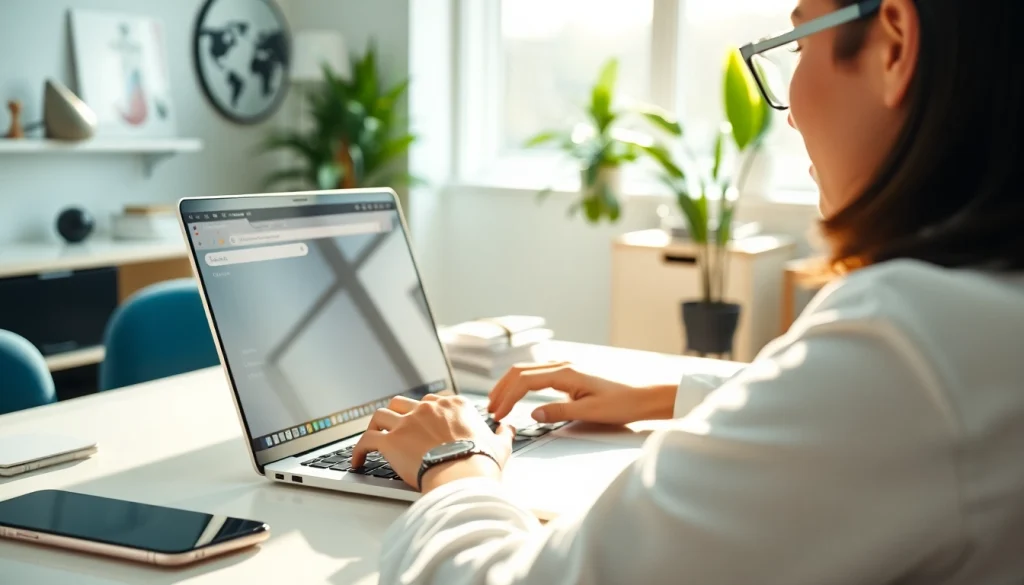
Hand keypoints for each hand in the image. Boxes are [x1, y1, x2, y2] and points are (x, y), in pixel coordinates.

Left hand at [352, 394, 515, 492]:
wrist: (465, 476)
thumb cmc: (483, 463)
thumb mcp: (500, 445)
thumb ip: (503, 433)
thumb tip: (508, 427)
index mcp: (453, 406)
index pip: (432, 401)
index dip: (425, 412)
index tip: (422, 423)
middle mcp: (428, 409)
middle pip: (403, 403)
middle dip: (397, 413)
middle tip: (395, 427)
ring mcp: (407, 423)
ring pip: (381, 415)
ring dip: (374, 426)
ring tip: (372, 439)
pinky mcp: (391, 441)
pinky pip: (366, 440)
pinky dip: (358, 449)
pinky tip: (357, 460)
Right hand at [488, 361, 676, 424]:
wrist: (645, 395)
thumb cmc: (623, 403)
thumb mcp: (591, 412)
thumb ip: (560, 412)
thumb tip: (532, 414)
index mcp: (566, 373)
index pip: (525, 381)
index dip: (507, 397)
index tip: (497, 413)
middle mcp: (563, 365)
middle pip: (521, 371)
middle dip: (502, 389)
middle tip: (491, 409)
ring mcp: (566, 368)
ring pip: (528, 371)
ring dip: (510, 385)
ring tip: (499, 402)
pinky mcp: (570, 374)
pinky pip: (539, 375)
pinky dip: (523, 384)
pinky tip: (519, 395)